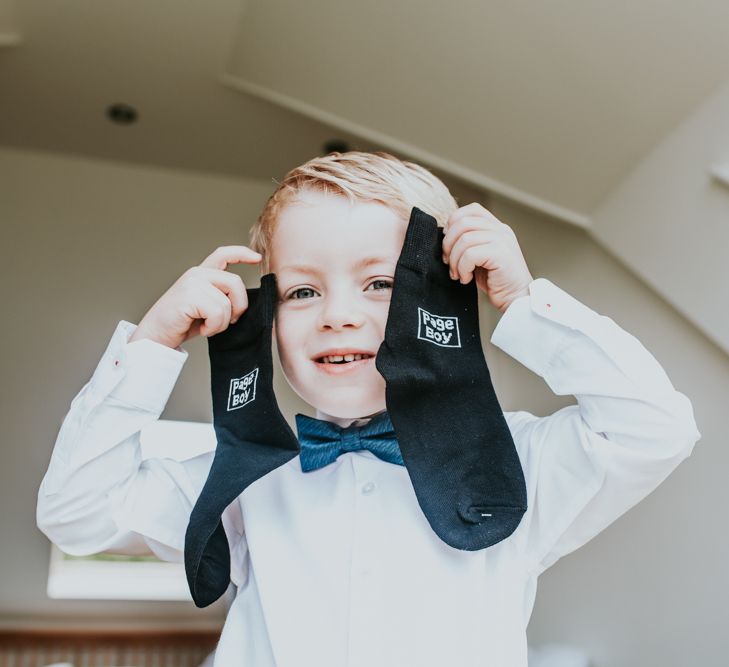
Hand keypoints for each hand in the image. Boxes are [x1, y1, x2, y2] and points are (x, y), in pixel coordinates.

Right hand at [129, 246, 262, 348]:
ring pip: (227, 303)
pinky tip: (201, 328)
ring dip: (222, 322)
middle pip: (236, 283)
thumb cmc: (182, 324)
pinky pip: (218, 313)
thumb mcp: (206, 307)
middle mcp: (197, 274)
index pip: (223, 255)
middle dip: (239, 306)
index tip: (257, 258)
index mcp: (201, 274)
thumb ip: (221, 297)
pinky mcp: (189, 296)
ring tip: (206, 326)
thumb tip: (244, 301)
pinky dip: (213, 327)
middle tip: (230, 321)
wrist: (156, 336)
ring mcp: (192, 283)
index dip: (242, 253)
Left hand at [441, 203, 533, 312]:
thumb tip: (445, 236)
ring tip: (458, 274)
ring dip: (455, 260)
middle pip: (463, 222)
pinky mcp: (500, 253)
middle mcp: (500, 230)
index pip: (472, 209)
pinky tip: (466, 278)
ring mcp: (502, 240)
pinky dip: (463, 268)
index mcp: (497, 227)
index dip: (454, 222)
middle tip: (448, 262)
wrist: (516, 298)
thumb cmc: (496, 280)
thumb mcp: (481, 256)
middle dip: (448, 243)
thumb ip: (470, 242)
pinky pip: (470, 254)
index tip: (448, 243)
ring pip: (464, 239)